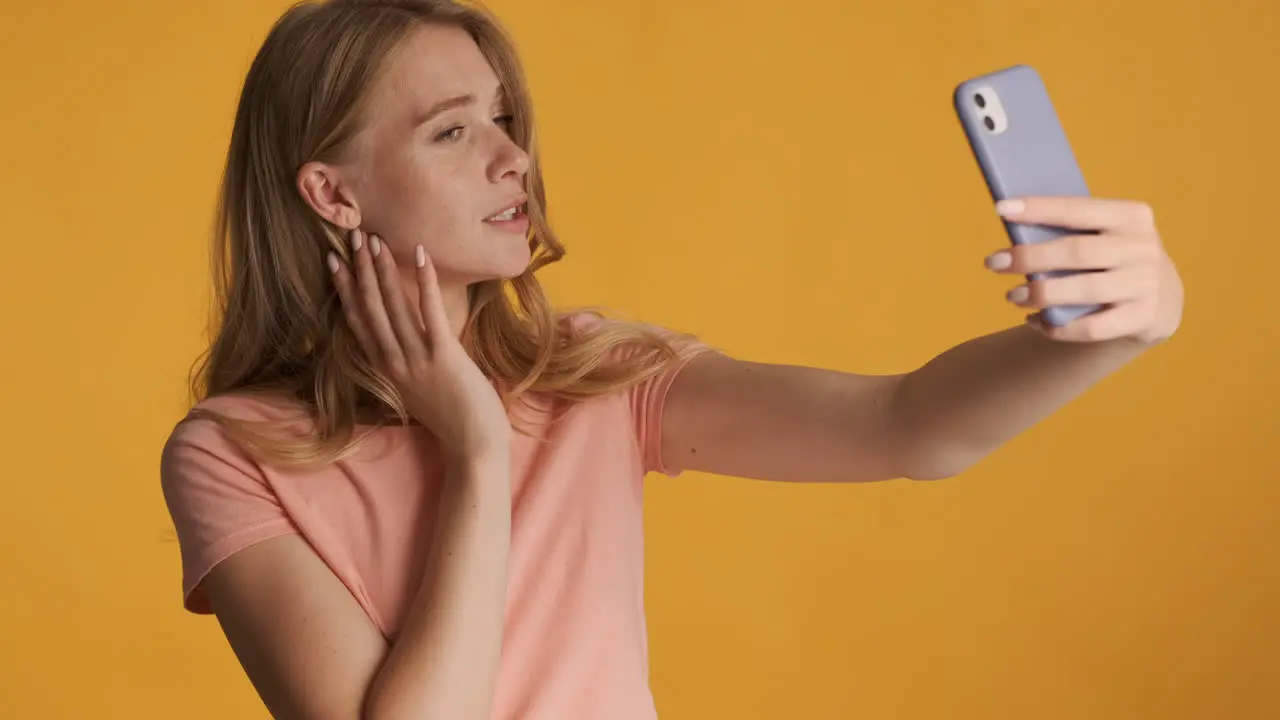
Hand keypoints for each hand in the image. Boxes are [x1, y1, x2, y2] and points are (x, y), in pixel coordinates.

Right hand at [328, 229, 510, 461]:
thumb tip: (413, 340)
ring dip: (383, 270)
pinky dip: (424, 282)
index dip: (346, 291)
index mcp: (387, 370)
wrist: (474, 448)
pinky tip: (420, 255)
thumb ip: (412, 364)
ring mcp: (417, 359)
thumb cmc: (455, 420)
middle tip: (351, 237)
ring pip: (392, 307)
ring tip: (373, 240)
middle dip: (360, 270)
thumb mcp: (422, 389)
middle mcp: (394, 363)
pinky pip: (430, 313)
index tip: (335, 263)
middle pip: (371, 309)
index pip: (359, 323)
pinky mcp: (443, 356)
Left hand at [982, 196, 1183, 344]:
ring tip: (1012, 295)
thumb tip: (1012, 225)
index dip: (1039, 209)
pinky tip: (1037, 322)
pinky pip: (1093, 327)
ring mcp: (1146, 285)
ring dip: (1041, 293)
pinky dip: (1059, 327)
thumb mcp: (1105, 235)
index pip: (1078, 209)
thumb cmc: (1113, 258)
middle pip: (1077, 252)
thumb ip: (1070, 231)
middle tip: (994, 262)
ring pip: (1084, 290)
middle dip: (1030, 257)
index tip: (1001, 209)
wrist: (1163, 299)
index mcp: (1132, 216)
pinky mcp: (1143, 318)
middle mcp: (1143, 248)